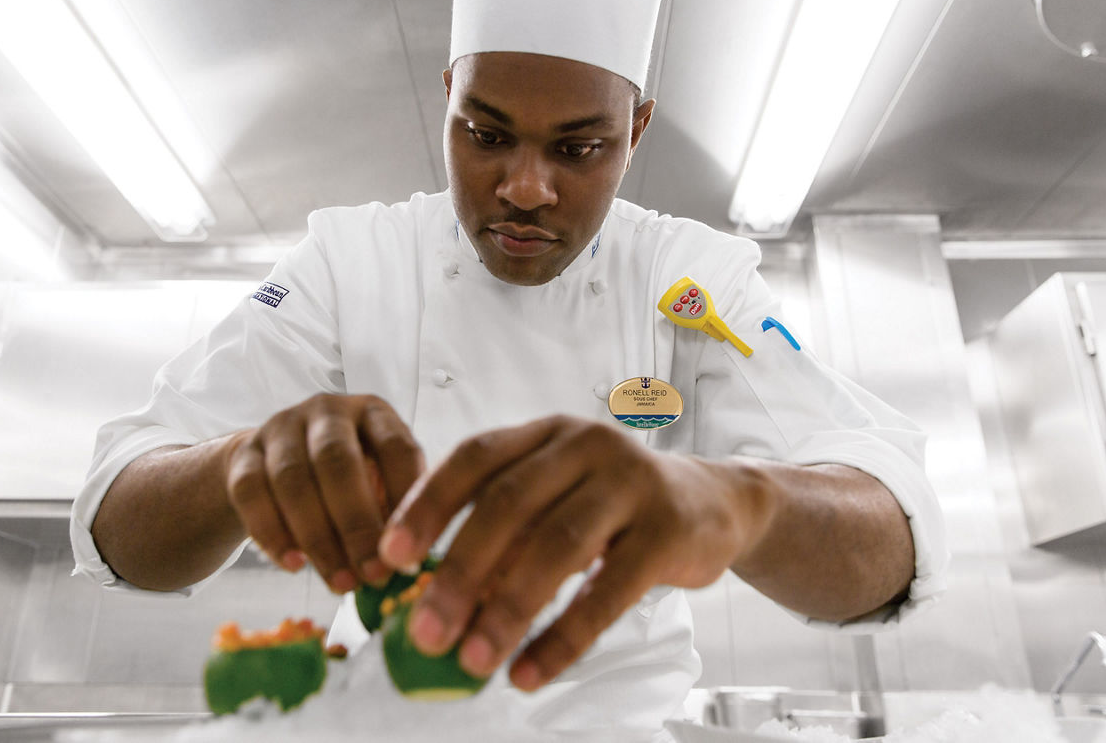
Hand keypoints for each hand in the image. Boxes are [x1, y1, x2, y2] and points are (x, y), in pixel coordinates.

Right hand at [223, 393, 423, 592]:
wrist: (273, 464)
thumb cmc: (345, 479)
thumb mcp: (378, 482)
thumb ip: (392, 513)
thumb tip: (405, 568)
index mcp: (374, 413)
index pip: (396, 447)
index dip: (406, 498)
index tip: (411, 549)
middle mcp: (328, 411)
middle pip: (338, 461)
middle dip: (357, 523)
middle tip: (373, 573)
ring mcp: (281, 427)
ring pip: (292, 479)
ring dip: (318, 538)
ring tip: (339, 582)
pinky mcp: (243, 453)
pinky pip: (251, 493)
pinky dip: (272, 534)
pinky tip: (294, 565)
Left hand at [377, 415, 768, 689]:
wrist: (714, 502)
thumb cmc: (615, 504)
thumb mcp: (558, 494)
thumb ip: (504, 527)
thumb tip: (431, 593)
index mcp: (546, 434)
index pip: (475, 458)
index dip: (427, 505)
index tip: (390, 557)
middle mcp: (585, 447)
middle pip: (508, 506)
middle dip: (459, 574)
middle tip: (425, 632)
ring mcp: (630, 485)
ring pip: (555, 548)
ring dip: (507, 611)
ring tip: (473, 661)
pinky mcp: (667, 532)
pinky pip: (607, 593)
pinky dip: (564, 638)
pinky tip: (531, 671)